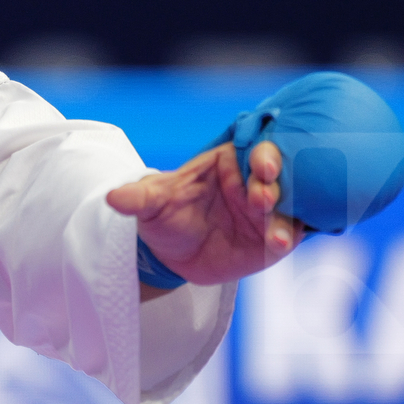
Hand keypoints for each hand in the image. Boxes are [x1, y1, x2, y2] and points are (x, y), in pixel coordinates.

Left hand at [106, 139, 305, 287]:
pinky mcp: (273, 239)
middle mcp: (257, 182)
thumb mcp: (151, 203)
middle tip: (262, 199)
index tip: (261, 167)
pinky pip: (289, 234)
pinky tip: (277, 245)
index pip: (257, 150)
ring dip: (285, 217)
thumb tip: (112, 197)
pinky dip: (287, 237)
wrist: (172, 252)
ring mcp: (269, 211)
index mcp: (233, 160)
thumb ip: (138, 198)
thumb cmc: (165, 214)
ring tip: (274, 236)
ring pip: (290, 207)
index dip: (264, 156)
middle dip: (277, 185)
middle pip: (282, 177)